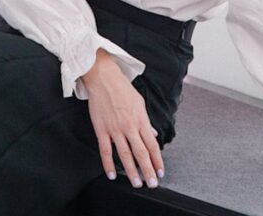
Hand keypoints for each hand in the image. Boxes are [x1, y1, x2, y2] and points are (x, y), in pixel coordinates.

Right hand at [81, 49, 163, 187]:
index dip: (157, 160)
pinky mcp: (101, 129)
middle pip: (141, 153)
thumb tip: (153, 134)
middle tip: (152, 184)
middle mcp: (129, 126)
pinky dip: (108, 164)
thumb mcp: (139, 102)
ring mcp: (115, 129)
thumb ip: (146, 121)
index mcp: (140, 119)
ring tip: (136, 183)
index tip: (160, 172)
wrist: (104, 79)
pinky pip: (105, 150)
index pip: (152, 144)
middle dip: (148, 170)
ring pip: (125, 155)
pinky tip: (112, 174)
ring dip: (132, 171)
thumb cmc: (122, 89)